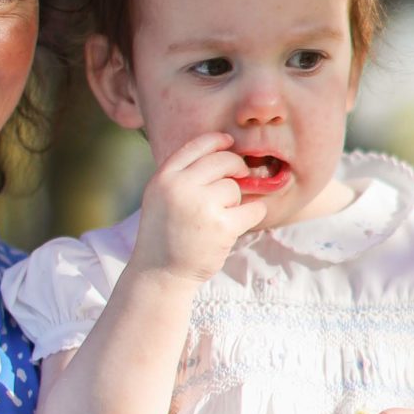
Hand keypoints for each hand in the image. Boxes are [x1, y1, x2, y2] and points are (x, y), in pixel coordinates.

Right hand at [131, 133, 268, 284]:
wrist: (160, 273)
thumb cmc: (164, 235)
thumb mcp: (160, 197)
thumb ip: (181, 176)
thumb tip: (220, 152)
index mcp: (163, 178)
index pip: (196, 146)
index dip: (217, 141)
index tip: (229, 142)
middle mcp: (180, 187)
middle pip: (222, 161)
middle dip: (236, 167)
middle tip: (240, 177)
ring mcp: (201, 206)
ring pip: (235, 188)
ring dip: (235, 201)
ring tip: (218, 218)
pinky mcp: (221, 227)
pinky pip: (252, 209)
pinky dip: (253, 214)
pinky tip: (240, 223)